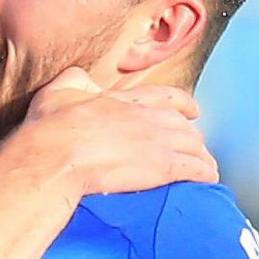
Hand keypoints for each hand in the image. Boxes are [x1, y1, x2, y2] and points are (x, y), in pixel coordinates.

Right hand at [0, 66, 216, 198]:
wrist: (54, 157)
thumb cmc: (49, 128)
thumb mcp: (57, 92)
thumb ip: (74, 81)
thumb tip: (83, 78)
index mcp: (122, 100)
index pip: (163, 97)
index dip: (182, 104)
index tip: (192, 110)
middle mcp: (145, 117)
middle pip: (183, 124)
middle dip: (192, 135)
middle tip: (196, 146)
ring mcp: (156, 141)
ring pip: (193, 145)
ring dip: (202, 156)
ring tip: (206, 167)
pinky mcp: (162, 166)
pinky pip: (194, 168)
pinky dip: (204, 173)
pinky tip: (209, 180)